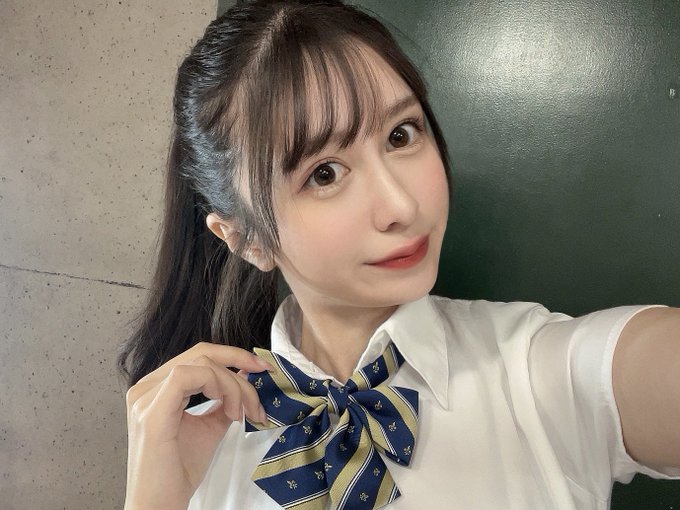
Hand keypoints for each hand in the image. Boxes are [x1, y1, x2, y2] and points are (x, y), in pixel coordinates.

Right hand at [123, 342, 271, 509]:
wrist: (160, 506)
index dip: (234, 356)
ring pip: (202, 364)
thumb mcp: (209, 427)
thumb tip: (246, 377)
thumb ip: (223, 400)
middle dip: (240, 365)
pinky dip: (218, 387)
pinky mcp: (152, 412)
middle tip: (261, 384)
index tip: (261, 368)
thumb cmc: (179, 472)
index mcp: (156, 387)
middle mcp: (146, 387)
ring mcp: (145, 397)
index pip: (199, 355)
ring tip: (241, 412)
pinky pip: (188, 376)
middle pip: (202, 353)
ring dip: (233, 384)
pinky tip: (228, 411)